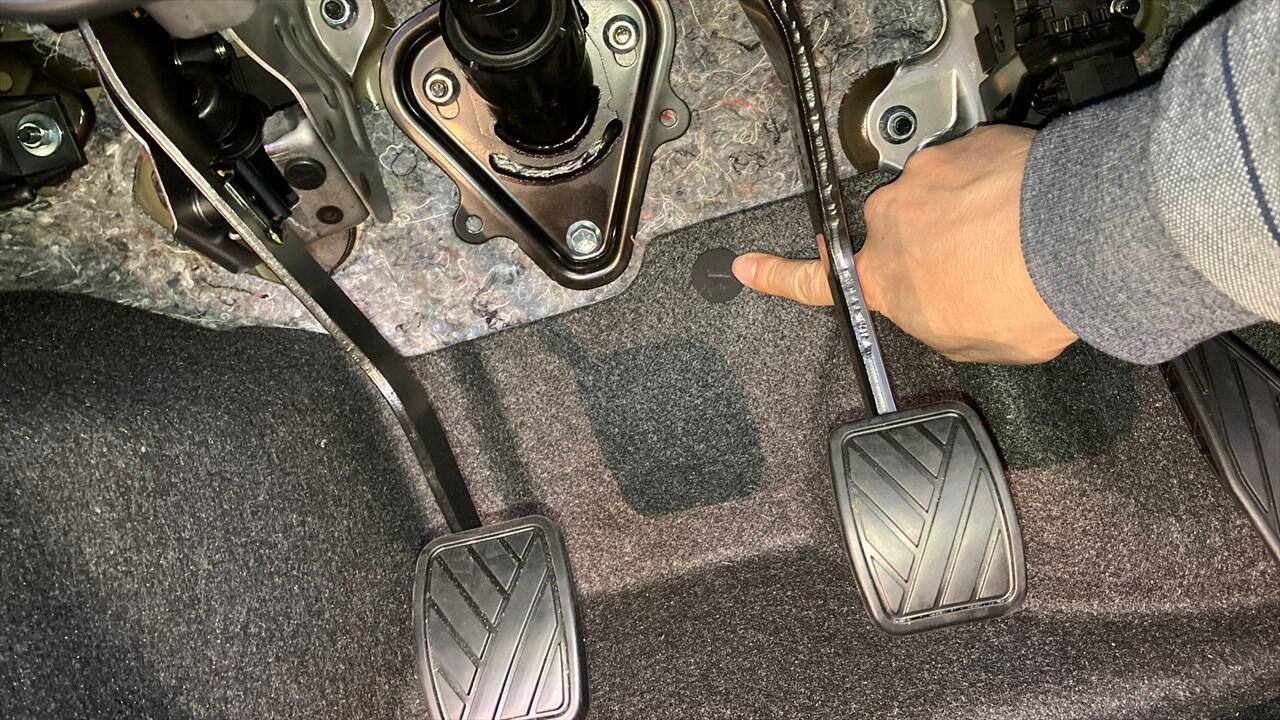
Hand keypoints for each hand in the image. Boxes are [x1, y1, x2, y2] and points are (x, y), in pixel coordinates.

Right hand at [731, 125, 1077, 363]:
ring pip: (937, 195)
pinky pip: (970, 163)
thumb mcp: (974, 343)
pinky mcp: (963, 143)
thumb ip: (940, 322)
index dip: (776, 276)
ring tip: (1013, 232)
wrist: (1076, 238)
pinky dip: (994, 181)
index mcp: (886, 280)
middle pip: (896, 232)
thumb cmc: (1026, 299)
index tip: (747, 266)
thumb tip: (942, 306)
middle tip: (980, 260)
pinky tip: (1024, 203)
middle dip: (930, 242)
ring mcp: (926, 176)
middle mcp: (892, 222)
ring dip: (966, 210)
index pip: (815, 283)